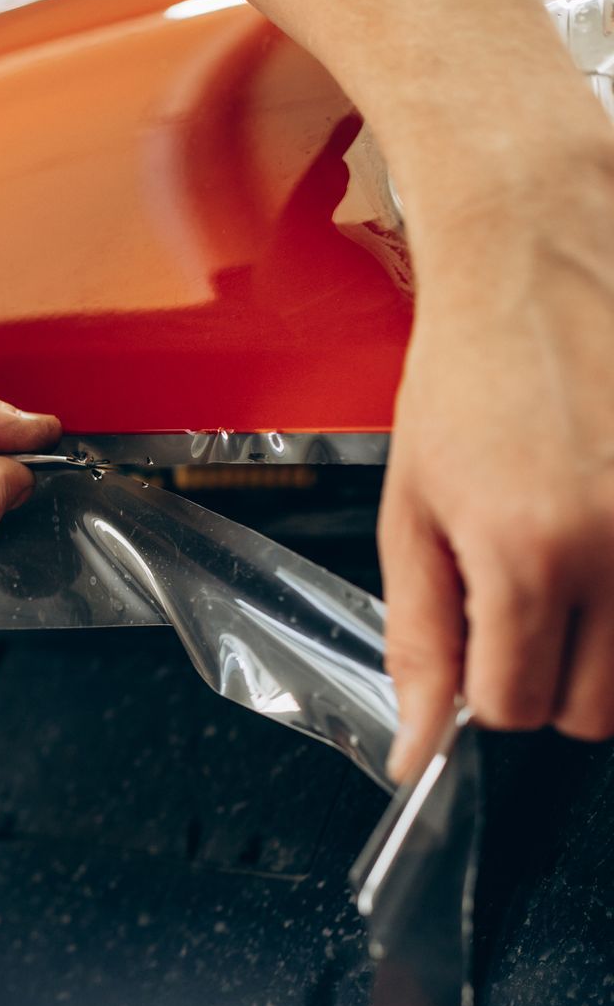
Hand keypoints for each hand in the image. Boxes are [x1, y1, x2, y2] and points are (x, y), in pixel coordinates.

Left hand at [381, 158, 613, 775]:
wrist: (543, 265)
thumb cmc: (468, 374)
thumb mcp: (411, 509)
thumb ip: (419, 633)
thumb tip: (418, 740)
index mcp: (529, 552)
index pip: (514, 706)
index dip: (483, 688)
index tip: (476, 644)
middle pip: (594, 710)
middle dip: (547, 677)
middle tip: (522, 605)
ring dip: (605, 646)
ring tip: (567, 563)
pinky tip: (605, 535)